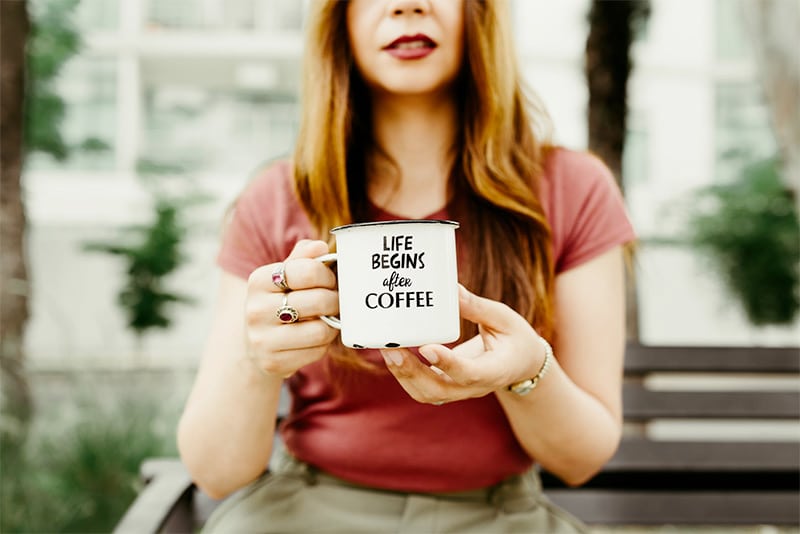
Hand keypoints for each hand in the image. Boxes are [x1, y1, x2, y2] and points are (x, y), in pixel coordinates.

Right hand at [244, 240, 338, 377]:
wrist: (256, 344)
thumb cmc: (279, 302)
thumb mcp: (285, 276)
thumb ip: (303, 258)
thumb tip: (320, 246)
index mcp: (259, 280)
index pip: (308, 271)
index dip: (327, 275)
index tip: (329, 280)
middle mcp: (256, 309)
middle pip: (319, 300)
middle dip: (335, 300)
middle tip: (335, 301)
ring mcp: (262, 339)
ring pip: (320, 330)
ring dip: (332, 325)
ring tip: (327, 319)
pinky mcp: (273, 362)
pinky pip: (317, 351)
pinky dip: (323, 344)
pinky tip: (315, 338)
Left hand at [380, 285, 545, 404]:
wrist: (522, 365)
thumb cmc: (515, 339)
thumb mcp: (505, 319)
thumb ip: (478, 308)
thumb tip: (452, 290)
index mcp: (495, 371)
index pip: (469, 374)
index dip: (447, 364)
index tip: (427, 348)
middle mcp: (475, 387)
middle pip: (439, 391)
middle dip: (411, 373)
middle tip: (391, 349)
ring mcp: (460, 391)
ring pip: (427, 394)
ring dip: (404, 375)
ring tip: (387, 350)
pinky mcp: (448, 386)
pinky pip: (423, 388)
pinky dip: (405, 374)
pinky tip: (393, 352)